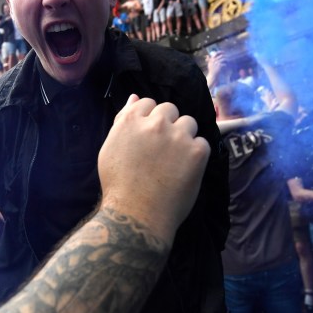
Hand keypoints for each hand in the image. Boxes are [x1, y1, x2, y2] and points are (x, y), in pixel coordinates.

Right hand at [98, 95, 209, 240]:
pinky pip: (202, 143)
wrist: (137, 215)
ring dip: (184, 136)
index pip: (148, 103)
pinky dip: (196, 155)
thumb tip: (135, 97)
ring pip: (189, 123)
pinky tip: (184, 170)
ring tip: (175, 160)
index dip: (149, 119)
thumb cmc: (118, 185)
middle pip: (170, 109)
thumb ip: (123, 120)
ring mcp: (178, 136)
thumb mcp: (110, 149)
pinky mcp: (197, 151)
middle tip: (163, 149)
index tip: (149, 136)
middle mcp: (156, 123)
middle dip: (168, 124)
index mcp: (132, 120)